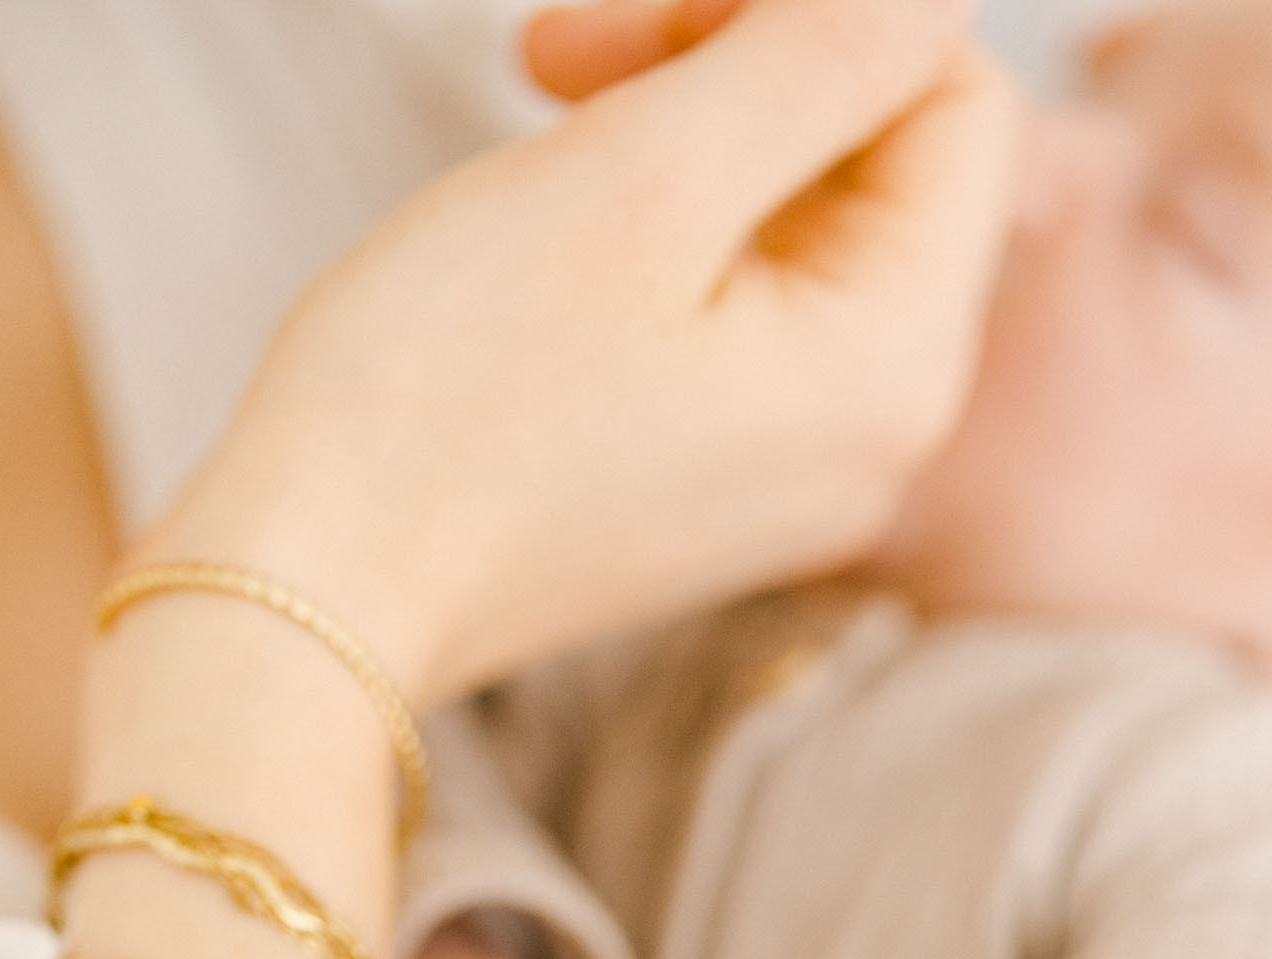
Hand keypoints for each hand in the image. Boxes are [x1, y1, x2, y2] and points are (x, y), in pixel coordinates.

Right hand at [153, 0, 1021, 703]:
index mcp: (900, 365)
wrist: (317, 587)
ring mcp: (802, 473)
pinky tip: (550, 228)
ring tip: (537, 129)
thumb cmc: (452, 392)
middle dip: (735, 63)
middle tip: (553, 54)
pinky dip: (660, 227)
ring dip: (680, 132)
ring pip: (799, 222)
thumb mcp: (651, 175)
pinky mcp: (719, 484)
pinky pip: (739, 307)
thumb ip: (818, 57)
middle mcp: (882, 436)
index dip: (813, 7)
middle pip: (881, 160)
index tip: (639, 16)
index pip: (955, 97)